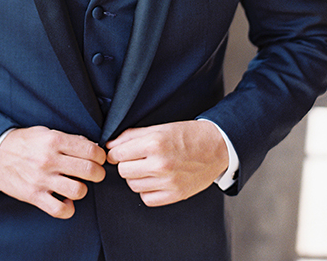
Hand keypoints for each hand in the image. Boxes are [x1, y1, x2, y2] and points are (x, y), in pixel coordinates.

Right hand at [0, 126, 105, 218]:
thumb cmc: (24, 142)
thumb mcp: (45, 131)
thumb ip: (67, 139)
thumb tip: (90, 146)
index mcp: (54, 140)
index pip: (89, 149)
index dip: (100, 156)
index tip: (100, 158)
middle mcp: (49, 159)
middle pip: (88, 170)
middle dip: (98, 173)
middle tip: (96, 173)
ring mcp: (42, 179)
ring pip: (77, 191)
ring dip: (83, 190)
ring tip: (78, 185)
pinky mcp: (34, 196)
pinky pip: (59, 209)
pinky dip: (68, 208)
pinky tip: (66, 200)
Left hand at [106, 120, 227, 206]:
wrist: (216, 146)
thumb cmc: (187, 134)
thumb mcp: (159, 127)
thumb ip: (132, 136)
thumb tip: (110, 145)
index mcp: (154, 143)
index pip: (118, 154)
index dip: (115, 152)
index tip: (118, 152)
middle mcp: (160, 164)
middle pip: (123, 171)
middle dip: (125, 164)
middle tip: (134, 159)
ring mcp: (168, 182)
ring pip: (133, 185)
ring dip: (135, 177)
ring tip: (147, 168)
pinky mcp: (176, 195)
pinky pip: (147, 199)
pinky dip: (147, 191)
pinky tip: (154, 180)